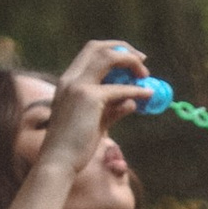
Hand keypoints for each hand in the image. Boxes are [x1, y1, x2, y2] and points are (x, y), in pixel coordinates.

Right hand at [38, 36, 150, 174]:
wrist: (59, 161)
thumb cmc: (74, 146)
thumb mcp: (96, 122)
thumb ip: (113, 110)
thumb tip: (132, 102)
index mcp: (68, 81)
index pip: (90, 52)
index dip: (113, 50)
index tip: (131, 59)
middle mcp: (70, 78)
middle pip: (98, 47)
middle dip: (123, 48)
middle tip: (143, 60)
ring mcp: (78, 86)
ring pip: (108, 58)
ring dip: (131, 62)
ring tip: (146, 76)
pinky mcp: (89, 98)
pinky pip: (119, 89)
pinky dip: (136, 90)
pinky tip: (148, 94)